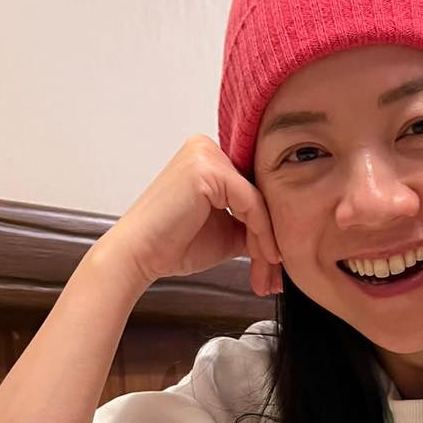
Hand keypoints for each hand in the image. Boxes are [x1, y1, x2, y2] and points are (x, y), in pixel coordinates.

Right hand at [104, 136, 282, 296]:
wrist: (138, 256)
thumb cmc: (172, 245)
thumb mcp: (226, 232)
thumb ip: (252, 225)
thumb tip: (284, 234)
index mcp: (208, 157)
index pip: (253, 190)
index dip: (268, 229)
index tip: (276, 263)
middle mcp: (206, 148)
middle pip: (258, 194)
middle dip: (270, 238)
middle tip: (276, 275)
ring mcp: (206, 155)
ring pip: (258, 201)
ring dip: (268, 241)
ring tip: (268, 274)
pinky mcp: (207, 170)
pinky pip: (251, 203)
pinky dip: (262, 233)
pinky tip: (264, 257)